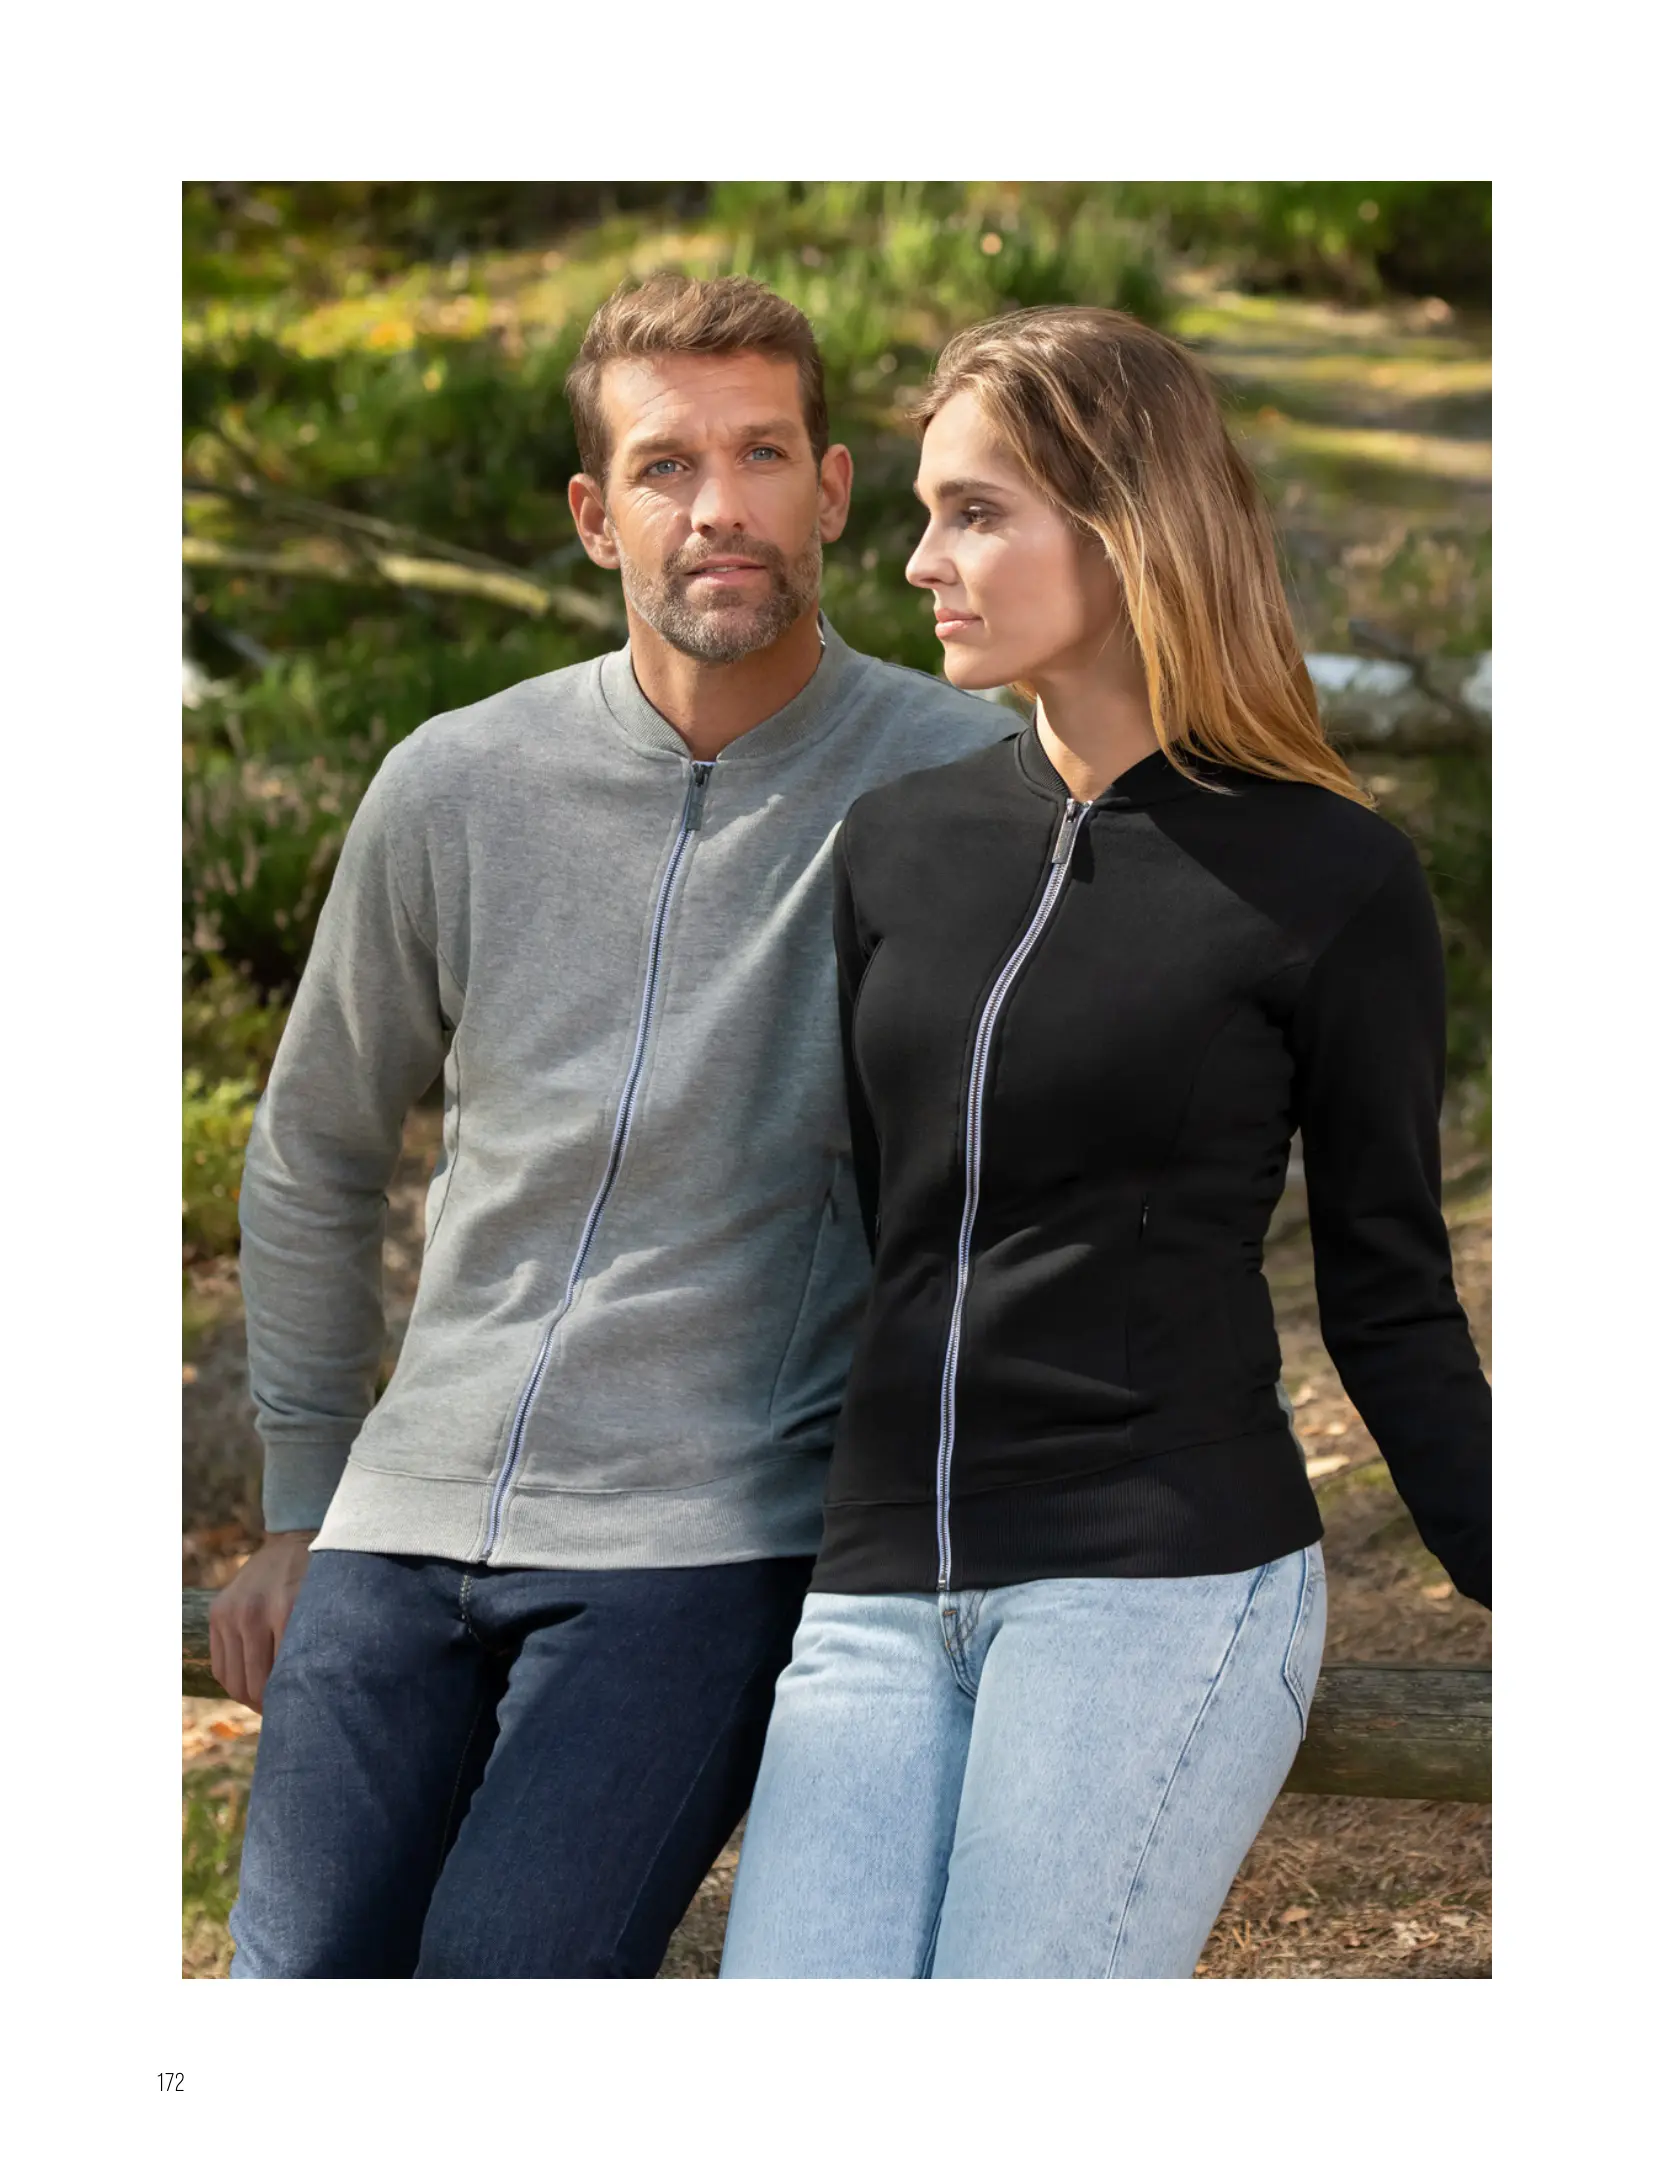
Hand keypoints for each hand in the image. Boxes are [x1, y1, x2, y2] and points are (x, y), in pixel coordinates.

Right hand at [208, 1530, 313, 1710]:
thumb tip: (327, 1698)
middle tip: (286, 1716)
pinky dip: (234, 1682)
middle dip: (269, 1707)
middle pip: (253, 1685)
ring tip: (269, 1704)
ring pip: (233, 1680)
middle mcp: (252, 1612)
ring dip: (249, 1699)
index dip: (289, 1706)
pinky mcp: (217, 1613)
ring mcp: (230, 1612)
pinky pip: (220, 1666)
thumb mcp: (330, 1610)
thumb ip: (322, 1648)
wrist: (294, 1541)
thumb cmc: (323, 1582)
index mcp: (286, 1611)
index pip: (281, 1680)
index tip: (301, 1717)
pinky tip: (252, 1686)